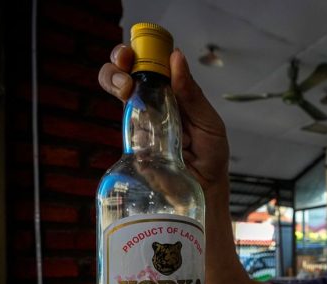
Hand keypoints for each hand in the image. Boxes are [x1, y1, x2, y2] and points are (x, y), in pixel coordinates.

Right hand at [98, 44, 229, 191]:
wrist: (207, 190)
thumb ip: (192, 94)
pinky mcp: (134, 147)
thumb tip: (176, 57)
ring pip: (118, 94)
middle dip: (118, 63)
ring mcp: (141, 124)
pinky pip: (124, 129)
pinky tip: (141, 126)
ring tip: (125, 87)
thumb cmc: (211, 155)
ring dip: (114, 81)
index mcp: (173, 94)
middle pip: (125, 74)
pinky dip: (128, 122)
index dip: (141, 52)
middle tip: (124, 64)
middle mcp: (153, 105)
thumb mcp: (209, 122)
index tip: (139, 49)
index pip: (152, 65)